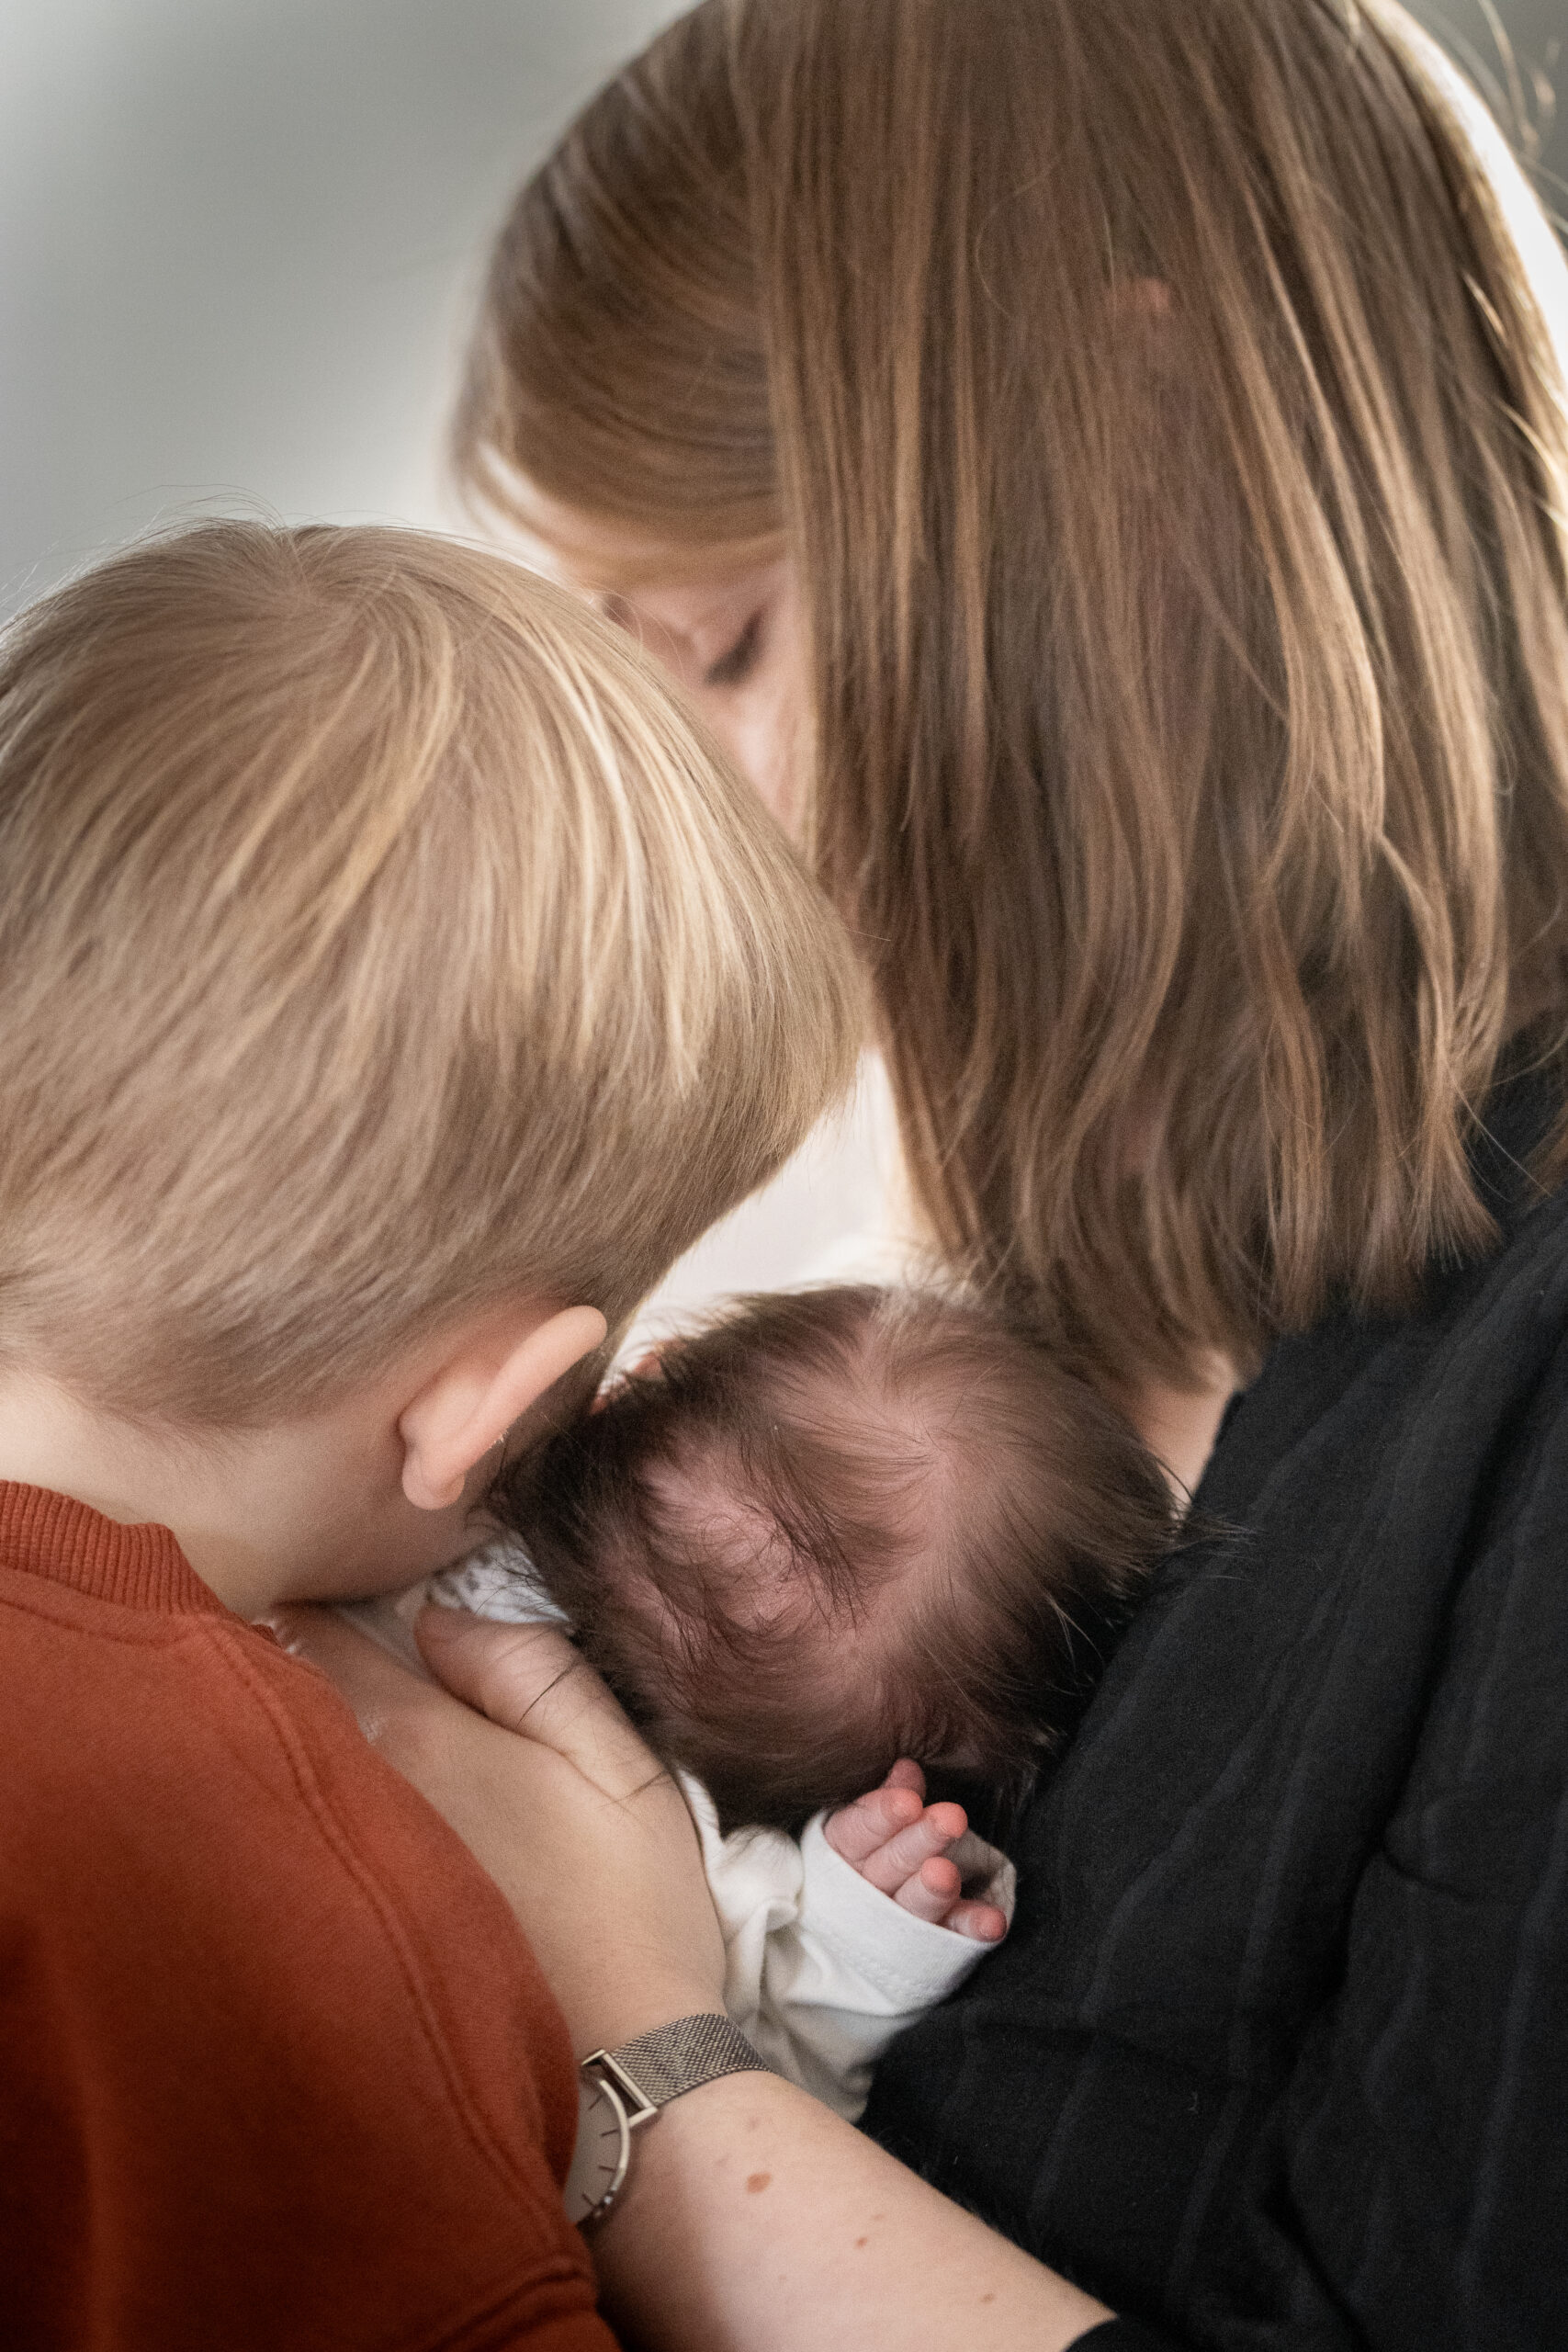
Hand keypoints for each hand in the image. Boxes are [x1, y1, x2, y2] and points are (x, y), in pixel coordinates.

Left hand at [266, 1602, 725, 2051]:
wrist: (622, 2064)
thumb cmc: (631, 1901)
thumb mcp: (618, 1758)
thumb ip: (530, 1670)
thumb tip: (434, 1618)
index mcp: (421, 1739)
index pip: (322, 1641)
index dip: (302, 1599)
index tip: (300, 1573)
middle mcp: (358, 1797)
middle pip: (282, 1703)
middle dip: (269, 1657)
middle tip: (275, 1617)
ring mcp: (338, 1870)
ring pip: (283, 1772)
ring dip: (273, 1732)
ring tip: (276, 1699)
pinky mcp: (338, 1932)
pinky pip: (291, 1838)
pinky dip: (285, 1803)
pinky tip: (303, 1802)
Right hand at [823, 1760, 1007, 1941]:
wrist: (859, 1923)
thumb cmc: (868, 1852)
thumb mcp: (869, 1821)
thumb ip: (891, 1798)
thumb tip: (907, 1767)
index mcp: (842, 1852)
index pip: (856, 1832)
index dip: (881, 1816)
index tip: (909, 1802)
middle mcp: (863, 1890)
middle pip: (890, 1865)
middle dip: (920, 1842)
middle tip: (951, 1819)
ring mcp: (895, 1921)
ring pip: (913, 1905)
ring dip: (934, 1891)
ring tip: (950, 1874)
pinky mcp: (929, 1942)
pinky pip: (951, 1934)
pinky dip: (971, 1926)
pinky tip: (993, 1921)